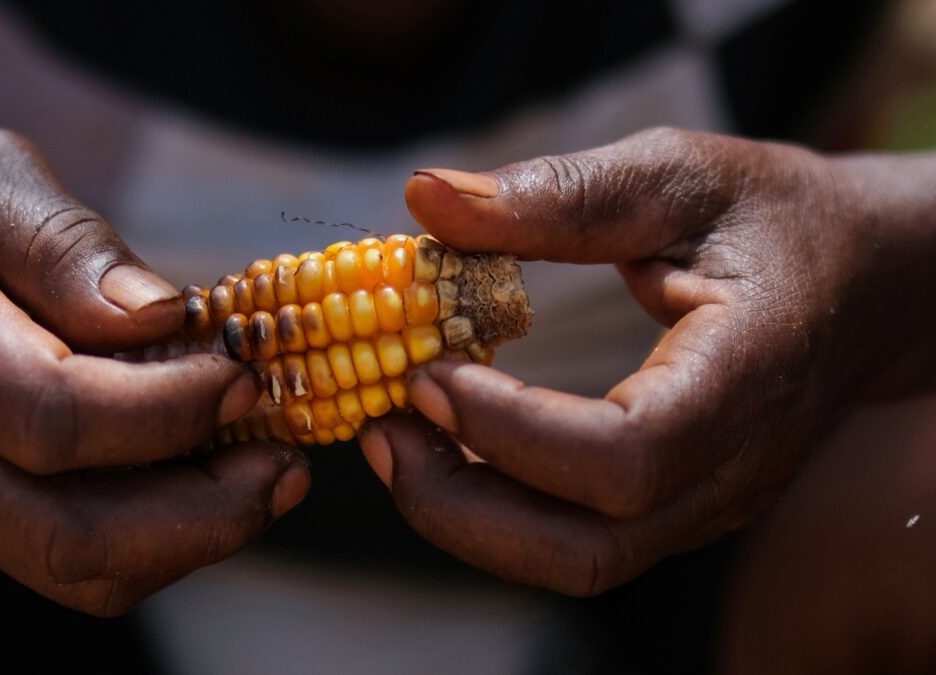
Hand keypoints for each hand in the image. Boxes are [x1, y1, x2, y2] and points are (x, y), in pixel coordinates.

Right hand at [0, 126, 308, 614]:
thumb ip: (65, 243)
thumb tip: (165, 319)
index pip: (52, 417)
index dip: (164, 411)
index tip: (245, 374)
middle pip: (69, 535)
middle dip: (202, 514)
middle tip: (286, 462)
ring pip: (77, 569)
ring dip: (193, 538)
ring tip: (271, 475)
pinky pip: (71, 560)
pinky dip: (158, 537)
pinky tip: (212, 480)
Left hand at [360, 127, 935, 594]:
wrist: (860, 280)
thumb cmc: (769, 216)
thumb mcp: (675, 175)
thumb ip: (558, 193)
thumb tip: (424, 198)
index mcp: (746, 375)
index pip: (627, 454)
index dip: (512, 429)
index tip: (428, 370)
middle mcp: (731, 467)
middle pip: (586, 548)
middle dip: (460, 501)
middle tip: (380, 426)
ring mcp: (705, 502)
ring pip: (573, 561)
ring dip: (465, 516)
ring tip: (393, 438)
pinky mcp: (675, 506)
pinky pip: (576, 537)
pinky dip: (496, 506)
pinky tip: (445, 442)